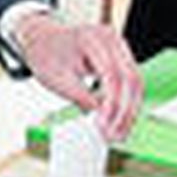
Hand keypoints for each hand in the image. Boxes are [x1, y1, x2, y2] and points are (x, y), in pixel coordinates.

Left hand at [15, 13, 142, 141]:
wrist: (41, 39)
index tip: (104, 127)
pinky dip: (126, 102)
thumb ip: (80, 97)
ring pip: (135, 82)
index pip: (112, 75)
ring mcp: (118, 46)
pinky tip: (118, 121)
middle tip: (116, 137)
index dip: (112, 105)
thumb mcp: (57, 79)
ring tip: (118, 134)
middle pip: (131, 79)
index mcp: (92, 39)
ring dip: (130, 110)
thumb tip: (103, 118)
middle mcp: (111, 39)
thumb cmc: (45, 55)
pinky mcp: (119, 56)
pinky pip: (129, 81)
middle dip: (126, 112)